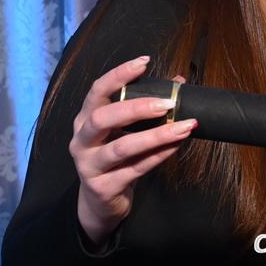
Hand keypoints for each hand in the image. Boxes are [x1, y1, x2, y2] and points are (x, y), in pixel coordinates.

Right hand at [69, 56, 196, 246]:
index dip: (119, 75)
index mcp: (85, 119)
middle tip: (168, 103)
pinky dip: (159, 155)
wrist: (100, 202)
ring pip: (121, 148)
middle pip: (102, 119)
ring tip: (184, 127)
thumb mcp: (125, 130)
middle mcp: (81, 140)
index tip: (144, 62)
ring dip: (156, 136)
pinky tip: (177, 145)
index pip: (97, 91)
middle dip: (136, 108)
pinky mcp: (103, 188)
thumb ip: (147, 106)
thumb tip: (178, 82)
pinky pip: (135, 169)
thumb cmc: (116, 158)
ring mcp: (89, 166)